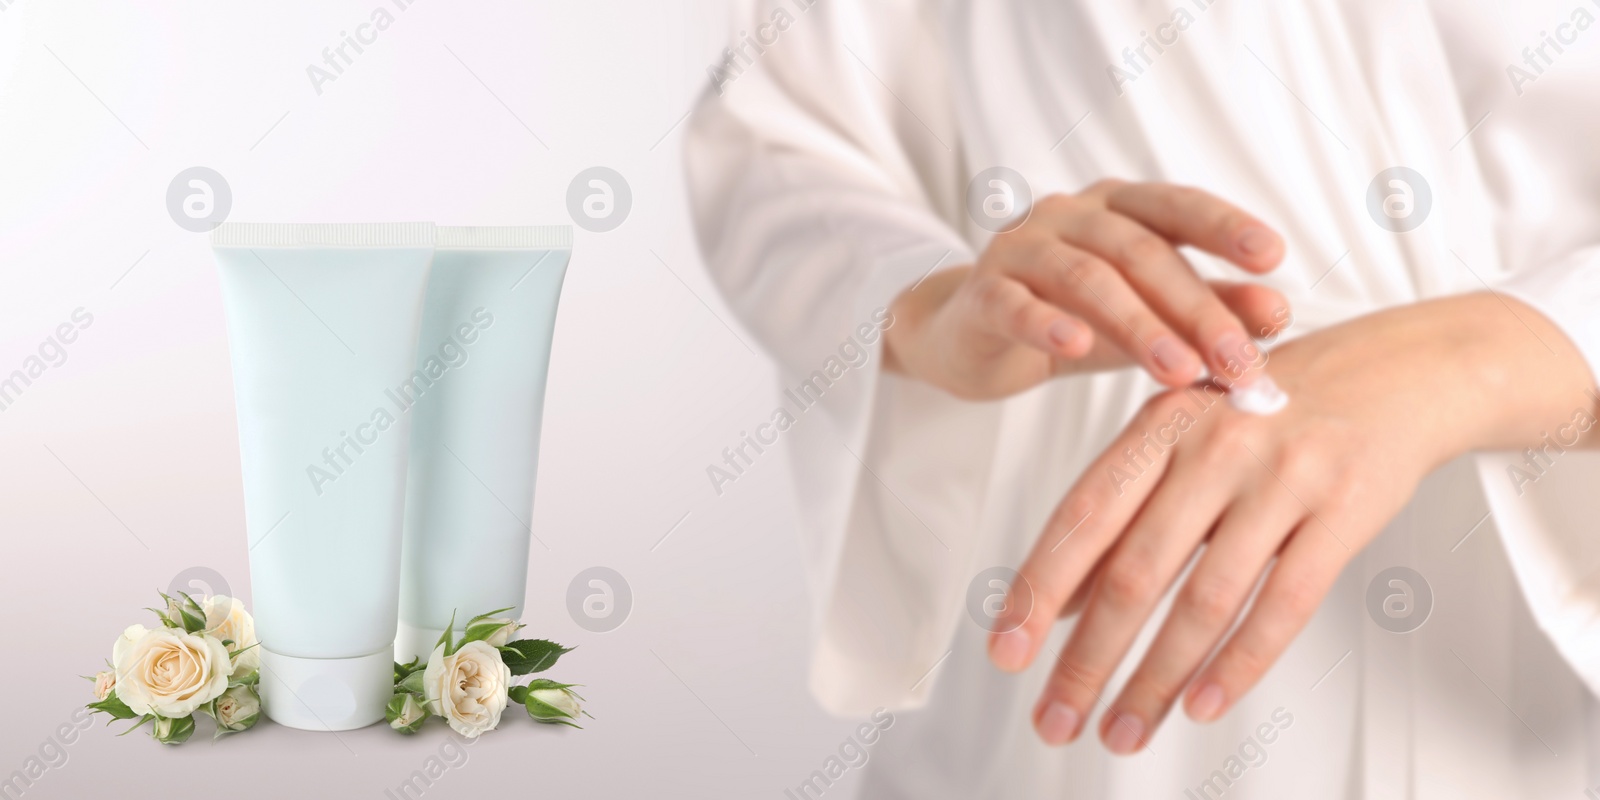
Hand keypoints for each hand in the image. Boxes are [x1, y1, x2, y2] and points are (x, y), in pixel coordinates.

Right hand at [883, 181, 1289, 399]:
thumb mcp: (1148, 313)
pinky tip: (1079, 345)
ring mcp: (1018, 249)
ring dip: (1140, 326)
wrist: (973, 339)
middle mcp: (1066, 214)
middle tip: (1239, 361)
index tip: (1272, 256)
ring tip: (1182, 373)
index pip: (1177, 206)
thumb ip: (1210, 307)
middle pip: (1140, 252)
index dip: (1224, 225)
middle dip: (1196, 308)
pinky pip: (1015, 304)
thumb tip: (1280, 311)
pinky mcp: (981, 295)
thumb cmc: (1073, 319)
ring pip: (1086, 278)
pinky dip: (1048, 322)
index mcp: (1116, 207)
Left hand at [986, 292, 1597, 752]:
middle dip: (1087, 659)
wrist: (1399, 370)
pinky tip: (1201, 705)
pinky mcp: (1343, 510)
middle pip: (1134, 572)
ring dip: (1156, 680)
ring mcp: (1280, 478)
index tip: (1005, 651)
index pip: (1083, 517)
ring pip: (1204, 601)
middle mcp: (1213, 447)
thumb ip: (1122, 512)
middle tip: (1055, 719)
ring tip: (1122, 733)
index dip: (1037, 588)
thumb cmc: (1274, 411)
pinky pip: (1283, 604)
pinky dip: (1238, 664)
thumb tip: (1055, 602)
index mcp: (1161, 425)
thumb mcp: (1185, 440)